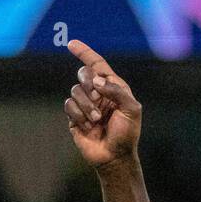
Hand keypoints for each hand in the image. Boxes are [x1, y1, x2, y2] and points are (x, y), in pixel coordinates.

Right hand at [65, 39, 142, 168]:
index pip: (97, 64)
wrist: (114, 157)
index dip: (84, 53)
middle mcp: (97, 93)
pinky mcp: (74, 117)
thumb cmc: (127, 134)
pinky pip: (68, 105)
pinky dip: (79, 115)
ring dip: (87, 106)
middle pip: (83, 74)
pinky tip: (88, 127)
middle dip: (89, 85)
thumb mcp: (131, 109)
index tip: (71, 44)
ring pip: (75, 91)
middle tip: (98, 100)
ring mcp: (85, 105)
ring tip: (97, 121)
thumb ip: (117, 91)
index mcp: (113, 87)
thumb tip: (96, 80)